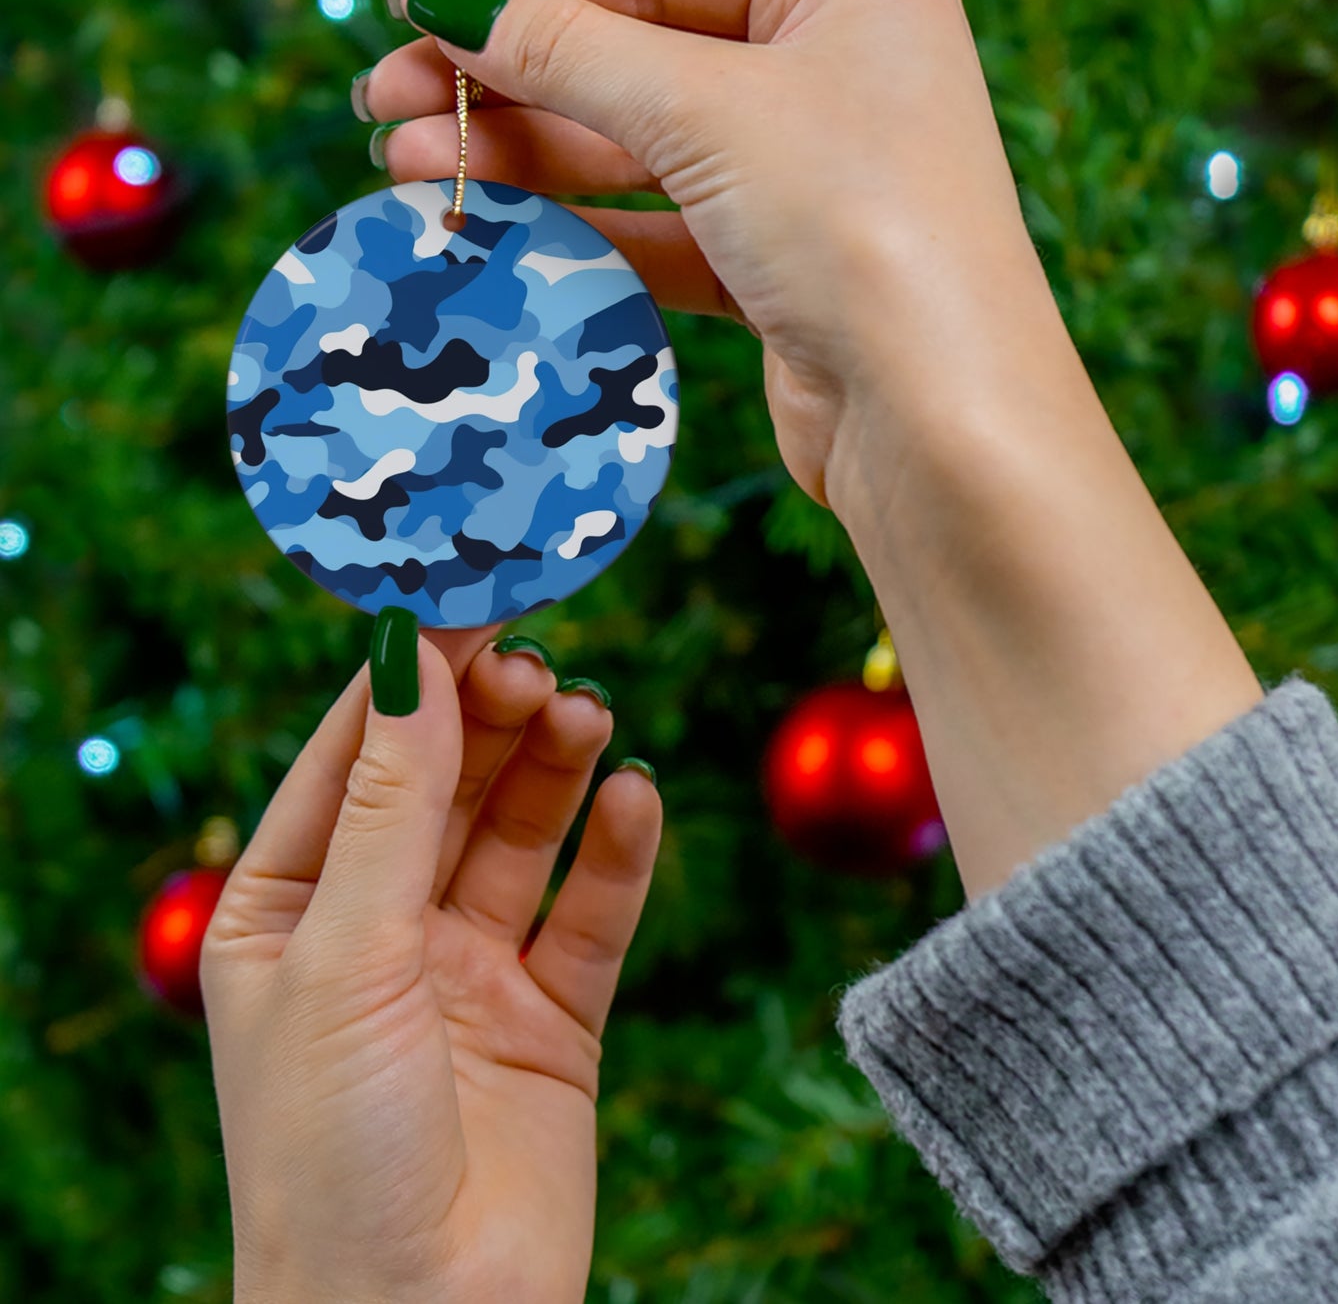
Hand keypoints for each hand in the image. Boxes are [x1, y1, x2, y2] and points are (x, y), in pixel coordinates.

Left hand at [201, 626, 661, 1303]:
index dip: (409, 677)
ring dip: (555, 769)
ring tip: (587, 715)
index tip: (467, 599)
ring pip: (521, 835)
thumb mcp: (346, 956)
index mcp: (289, 909)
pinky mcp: (552, 1017)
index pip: (353, 757)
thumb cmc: (331, 1153)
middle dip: (490, 719)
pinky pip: (591, 913)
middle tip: (539, 664)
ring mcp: (469, 971)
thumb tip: (412, 660)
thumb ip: (391, 806)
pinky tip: (635, 799)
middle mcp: (380, 929)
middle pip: (447, 784)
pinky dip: (618, 853)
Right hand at [362, 0, 1054, 517]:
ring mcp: (808, 175)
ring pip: (639, 150)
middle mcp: (834, 69)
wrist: (939, 422)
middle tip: (384, 101)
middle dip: (508, 80)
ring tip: (406, 167)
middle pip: (637, 55)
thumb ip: (570, 52)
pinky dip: (578, 231)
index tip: (413, 2)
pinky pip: (661, 231)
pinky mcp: (781, 269)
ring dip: (525, 158)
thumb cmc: (859, 227)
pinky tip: (488, 228)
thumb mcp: (706, 111)